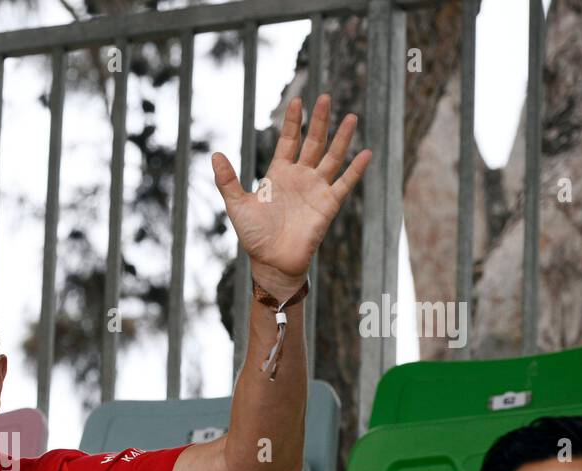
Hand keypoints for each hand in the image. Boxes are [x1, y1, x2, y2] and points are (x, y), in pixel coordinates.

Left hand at [212, 93, 371, 300]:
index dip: (293, 122)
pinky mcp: (328, 205)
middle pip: (313, 143)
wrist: (271, 262)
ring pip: (332, 158)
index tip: (298, 100)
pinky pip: (344, 184)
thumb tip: (215, 155)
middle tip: (326, 97)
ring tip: (350, 117)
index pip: (288, 141)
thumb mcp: (237, 205)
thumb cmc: (254, 236)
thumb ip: (228, 180)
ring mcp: (316, 189)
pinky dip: (355, 170)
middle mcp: (300, 177)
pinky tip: (366, 153)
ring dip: (342, 139)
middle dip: (319, 121)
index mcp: (278, 174)